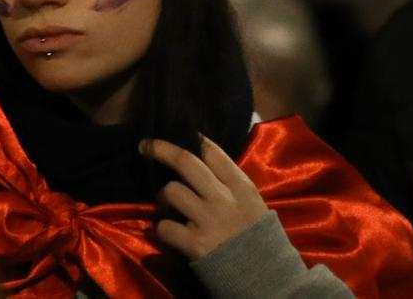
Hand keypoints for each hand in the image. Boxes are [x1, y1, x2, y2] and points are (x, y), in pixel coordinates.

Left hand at [143, 136, 270, 261]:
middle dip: (161, 149)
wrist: (266, 277)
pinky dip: (162, 229)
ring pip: (171, 191)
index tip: (182, 135)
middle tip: (145, 145)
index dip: (194, 140)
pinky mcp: (195, 244)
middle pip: (186, 162)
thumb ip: (232, 185)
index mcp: (241, 187)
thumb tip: (204, 164)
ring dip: (163, 198)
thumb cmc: (259, 239)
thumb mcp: (254, 204)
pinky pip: (165, 227)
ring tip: (166, 206)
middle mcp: (223, 198)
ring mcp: (208, 220)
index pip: (213, 152)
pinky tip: (168, 232)